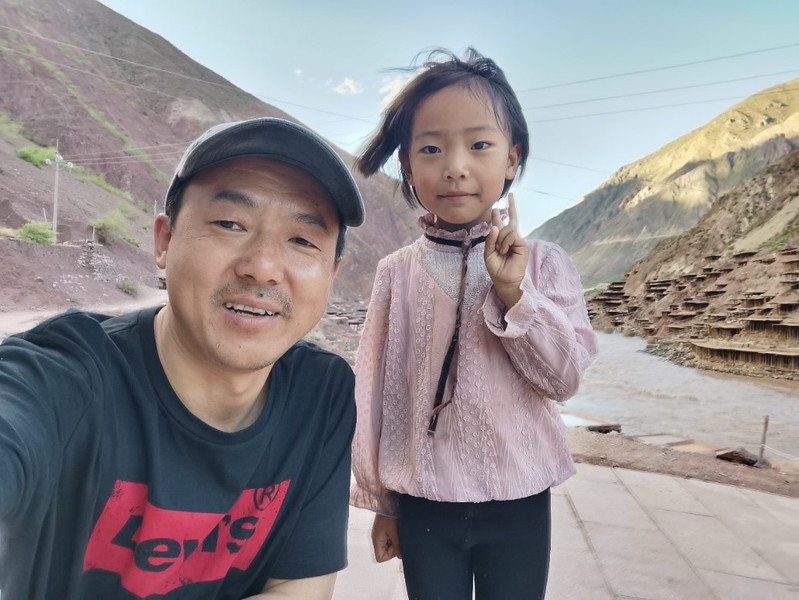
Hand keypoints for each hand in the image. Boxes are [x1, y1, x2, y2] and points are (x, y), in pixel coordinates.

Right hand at [371, 514, 400, 561]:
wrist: (388, 501)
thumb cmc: (389, 515)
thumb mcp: (395, 532)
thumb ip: (397, 546)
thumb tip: (401, 556)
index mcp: (376, 540)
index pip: (380, 558)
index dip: (389, 555)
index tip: (395, 545)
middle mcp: (376, 538)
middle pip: (384, 552)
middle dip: (393, 548)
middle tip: (398, 537)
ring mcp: (379, 533)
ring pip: (387, 545)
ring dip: (394, 541)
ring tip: (398, 532)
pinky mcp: (383, 529)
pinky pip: (388, 538)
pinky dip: (394, 536)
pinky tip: (397, 529)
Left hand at [484, 193, 528, 308]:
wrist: (504, 280)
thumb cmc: (496, 269)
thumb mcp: (488, 253)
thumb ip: (490, 240)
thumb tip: (495, 226)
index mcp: (500, 240)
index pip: (500, 224)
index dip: (498, 215)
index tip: (496, 206)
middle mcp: (510, 238)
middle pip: (511, 220)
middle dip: (511, 207)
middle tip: (511, 195)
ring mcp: (517, 240)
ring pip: (508, 229)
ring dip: (501, 239)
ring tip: (501, 251)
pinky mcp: (523, 244)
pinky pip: (512, 236)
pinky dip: (505, 242)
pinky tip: (505, 250)